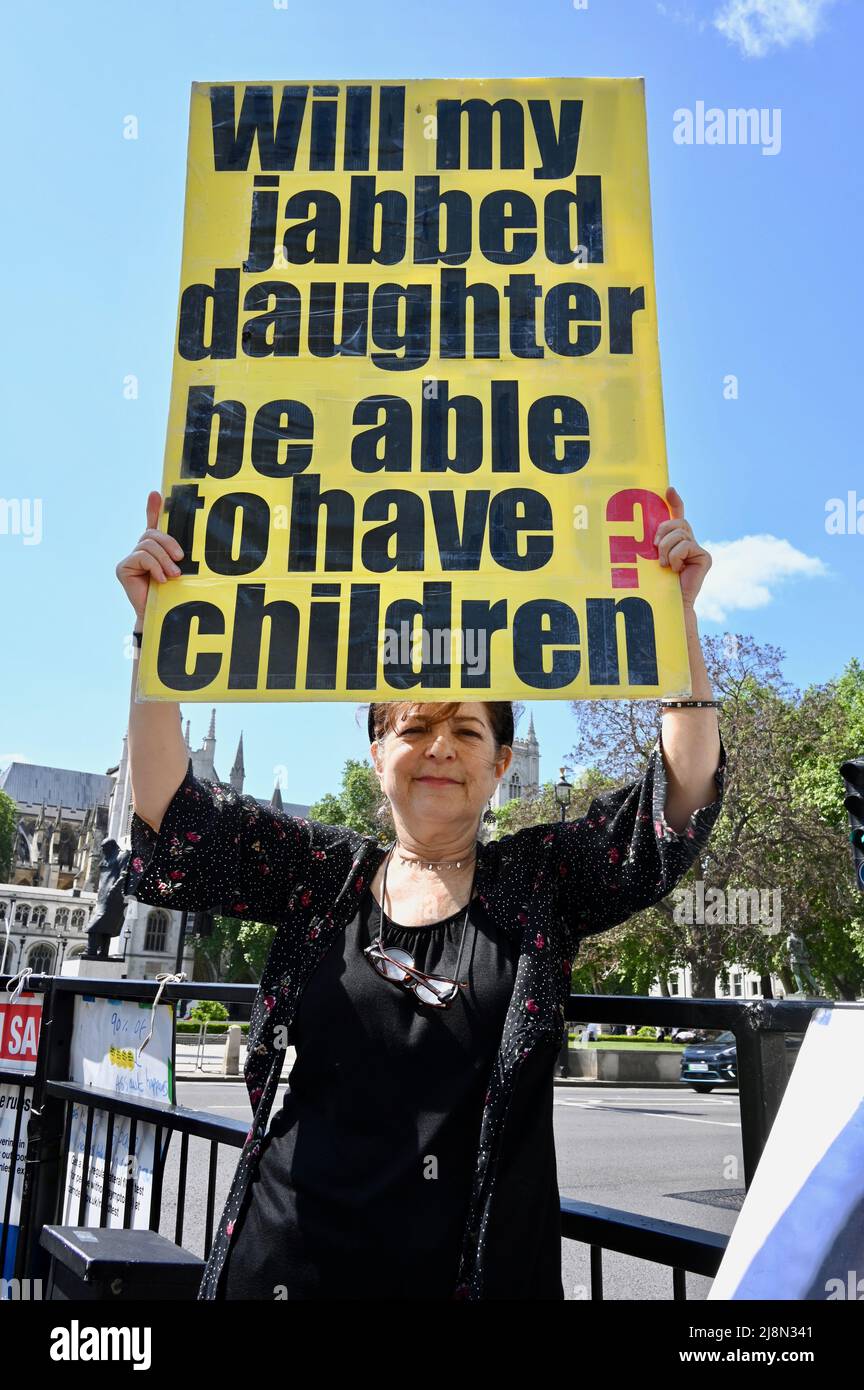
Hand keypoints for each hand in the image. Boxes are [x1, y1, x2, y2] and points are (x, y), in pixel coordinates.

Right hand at [115, 491, 184, 622]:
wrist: (161, 618)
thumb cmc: (173, 594)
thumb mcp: (179, 568)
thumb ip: (177, 552)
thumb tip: (184, 541)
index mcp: (155, 549)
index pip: (153, 524)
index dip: (153, 508)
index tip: (156, 493)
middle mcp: (140, 550)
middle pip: (153, 534)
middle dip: (168, 544)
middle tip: (180, 559)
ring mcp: (130, 559)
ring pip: (148, 545)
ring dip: (164, 560)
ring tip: (173, 575)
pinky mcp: (123, 568)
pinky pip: (142, 556)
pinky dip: (154, 567)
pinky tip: (161, 580)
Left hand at [653, 486, 710, 609]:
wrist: (668, 604)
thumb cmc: (655, 583)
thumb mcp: (650, 556)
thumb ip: (654, 542)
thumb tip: (646, 529)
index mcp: (676, 541)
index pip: (678, 516)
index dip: (675, 501)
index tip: (669, 489)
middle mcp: (690, 542)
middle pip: (678, 522)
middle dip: (662, 532)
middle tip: (654, 548)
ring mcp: (699, 549)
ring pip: (680, 534)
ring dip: (666, 549)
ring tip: (664, 565)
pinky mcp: (705, 557)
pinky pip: (686, 545)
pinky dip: (676, 556)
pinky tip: (675, 569)